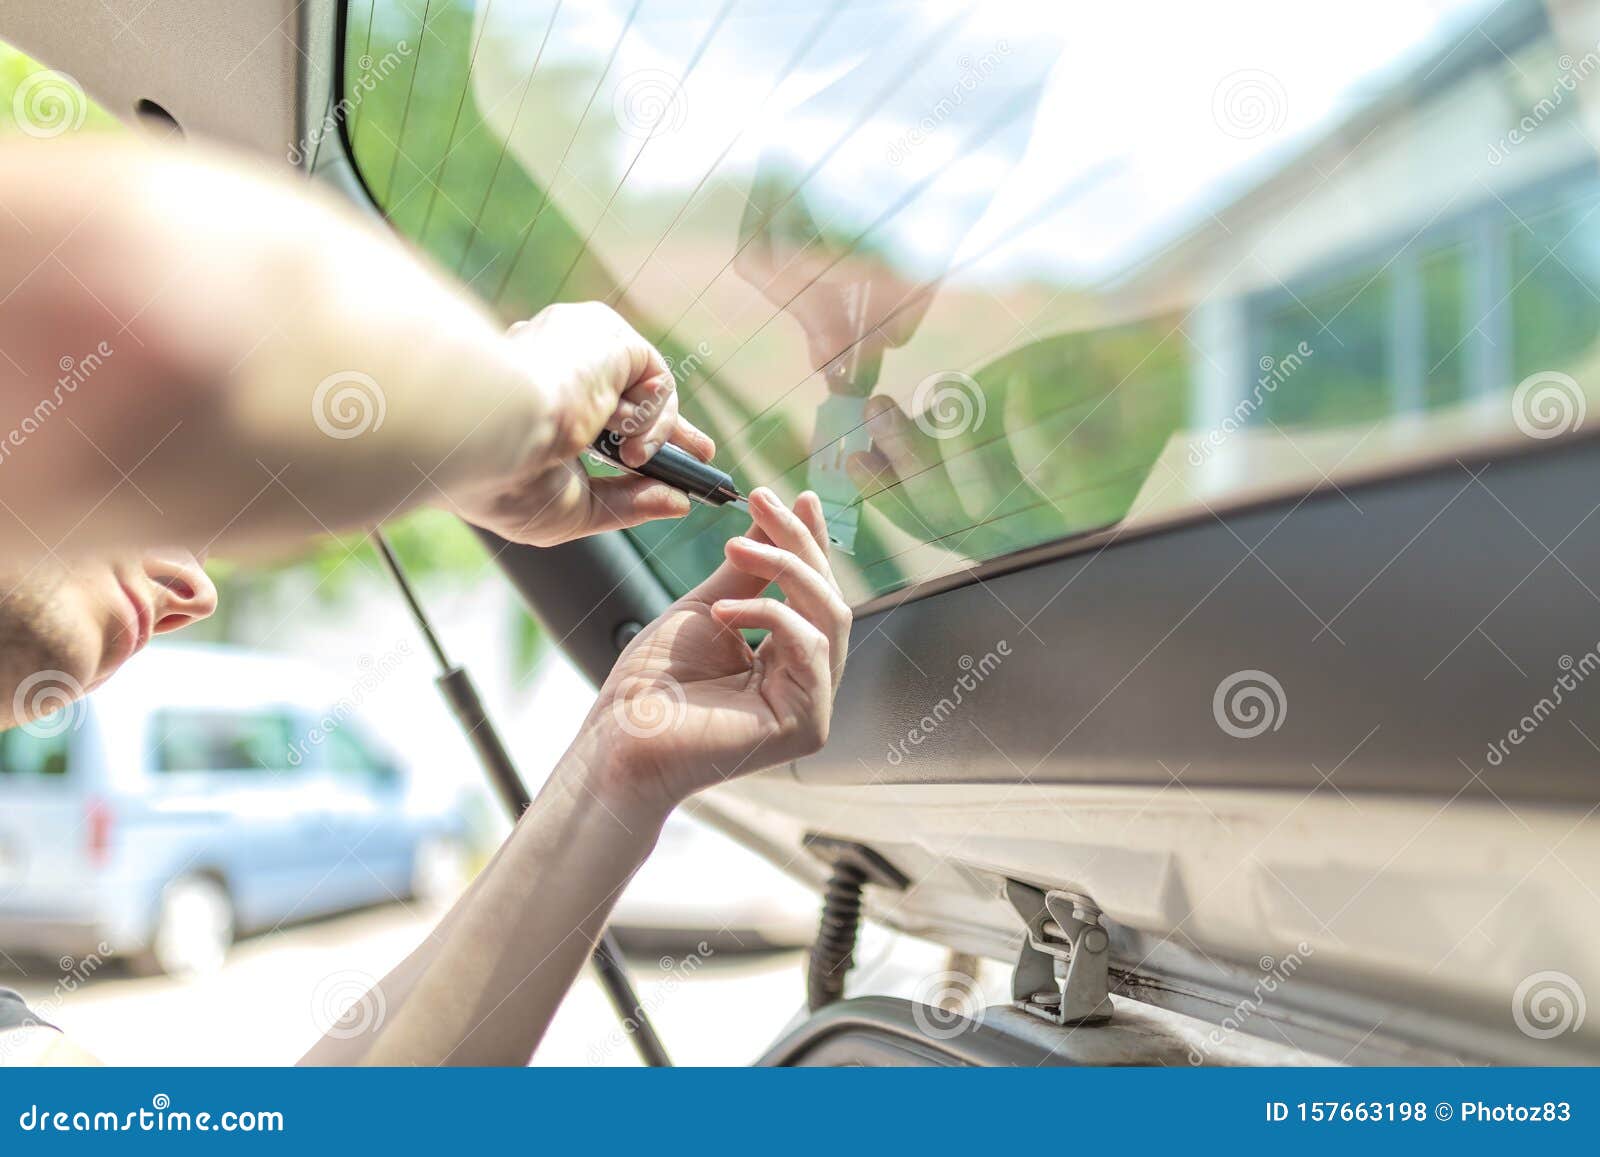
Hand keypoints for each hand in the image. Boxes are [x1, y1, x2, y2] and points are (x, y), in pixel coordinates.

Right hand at [450, 302, 715, 545]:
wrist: (493, 438)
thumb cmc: (511, 483)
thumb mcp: (573, 509)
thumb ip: (625, 504)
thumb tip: (678, 503)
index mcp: (532, 404)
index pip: (595, 415)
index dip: (633, 440)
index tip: (659, 469)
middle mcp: (554, 367)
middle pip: (629, 395)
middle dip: (670, 428)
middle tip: (703, 455)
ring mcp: (579, 346)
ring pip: (646, 391)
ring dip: (657, 435)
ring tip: (633, 459)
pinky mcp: (606, 335)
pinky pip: (658, 381)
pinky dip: (657, 418)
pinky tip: (631, 439)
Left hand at [571, 488, 850, 817]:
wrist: (621, 736)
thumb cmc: (652, 683)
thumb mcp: (707, 606)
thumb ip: (749, 569)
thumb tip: (776, 514)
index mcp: (786, 660)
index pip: (813, 594)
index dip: (809, 543)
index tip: (797, 496)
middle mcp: (807, 684)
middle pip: (829, 599)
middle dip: (799, 543)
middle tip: (764, 501)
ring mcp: (812, 707)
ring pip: (830, 618)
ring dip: (786, 569)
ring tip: (734, 545)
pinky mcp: (808, 725)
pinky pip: (810, 649)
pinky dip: (771, 615)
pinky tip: (724, 610)